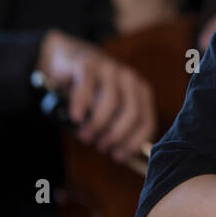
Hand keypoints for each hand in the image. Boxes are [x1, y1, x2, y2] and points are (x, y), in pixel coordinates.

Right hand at [36, 29, 156, 163]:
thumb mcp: (108, 109)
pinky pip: (87, 87)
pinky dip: (81, 106)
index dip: (134, 142)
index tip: (118, 156)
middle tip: (100, 146)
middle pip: (132, 113)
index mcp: (141, 92)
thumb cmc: (91, 92)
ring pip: (111, 102)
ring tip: (85, 136)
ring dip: (97, 124)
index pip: (146, 121)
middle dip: (116, 135)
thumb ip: (116, 127)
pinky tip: (76, 118)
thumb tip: (122, 155)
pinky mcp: (88, 65)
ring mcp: (110, 69)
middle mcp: (130, 79)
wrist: (68, 60)